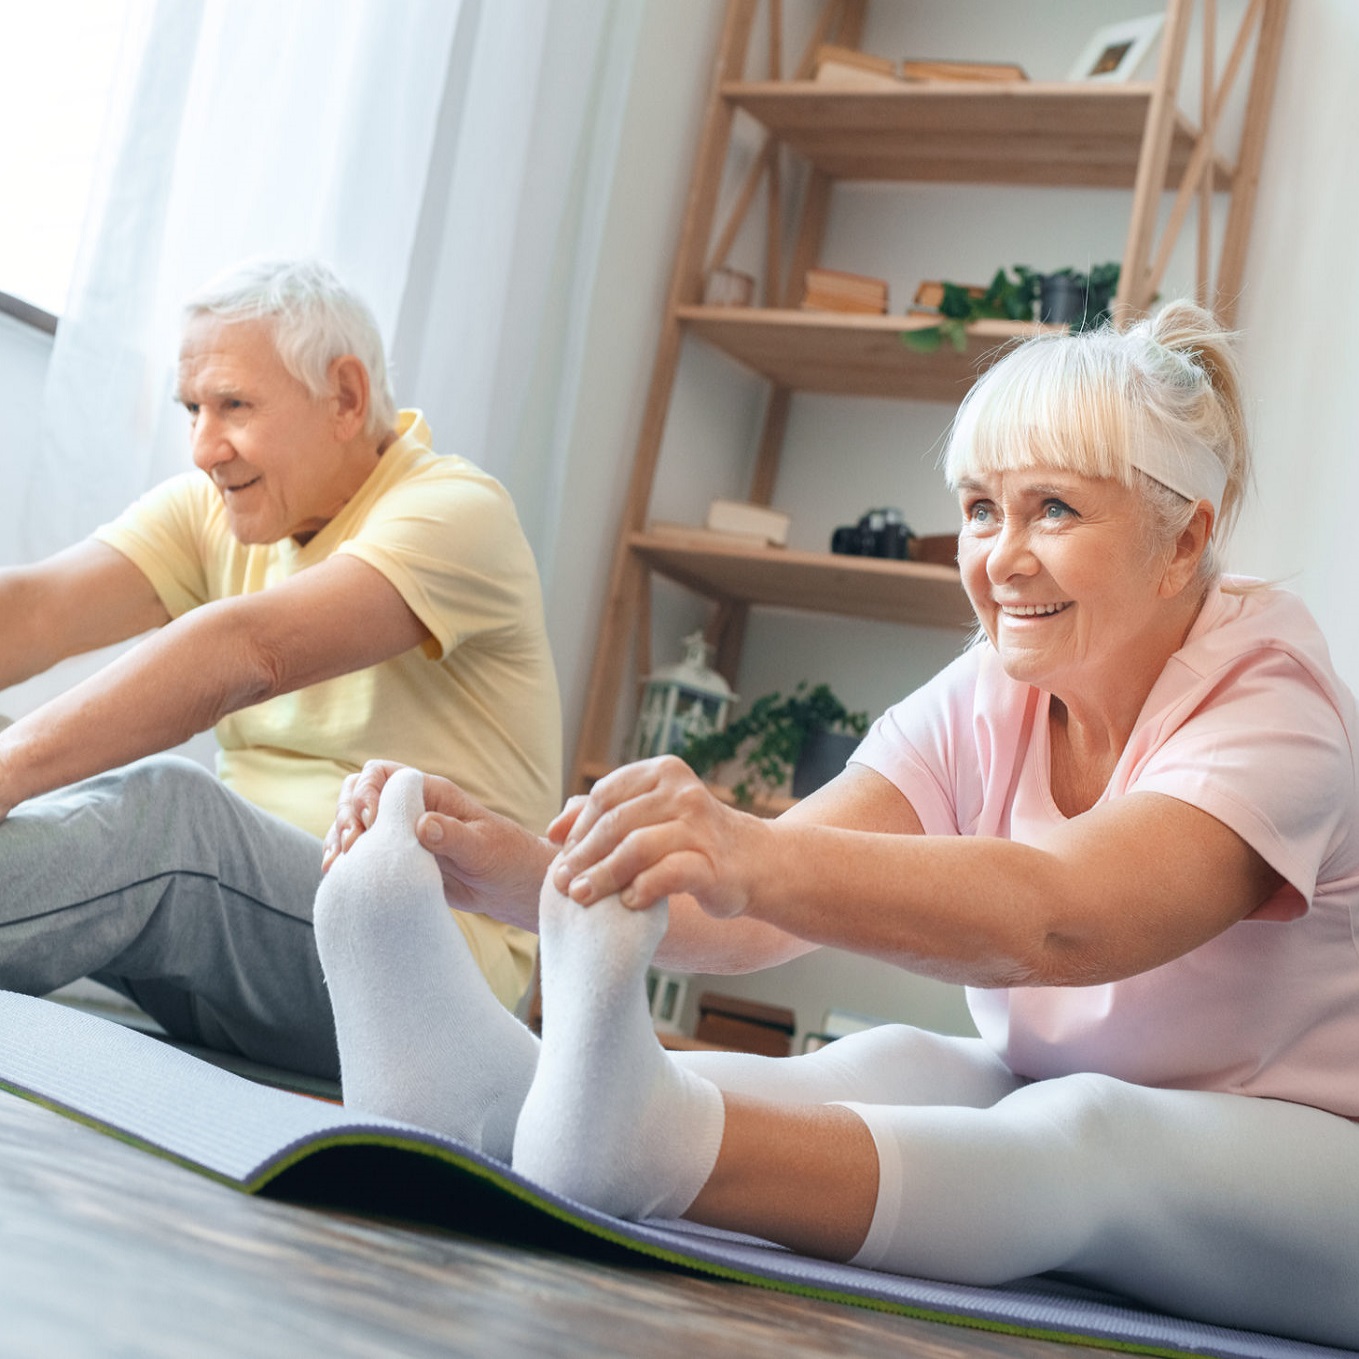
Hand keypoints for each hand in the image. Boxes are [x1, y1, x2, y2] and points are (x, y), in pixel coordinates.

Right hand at [324, 761, 554, 928]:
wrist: (514, 888)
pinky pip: (364, 854)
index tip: (371, 823)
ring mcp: (401, 835)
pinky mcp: (399, 860)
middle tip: (352, 847)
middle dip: (346, 816)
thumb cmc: (507, 858)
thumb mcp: (483, 847)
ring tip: (337, 864)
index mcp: (430, 793)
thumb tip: (421, 825)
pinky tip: (338, 874)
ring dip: (340, 839)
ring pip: (355, 825)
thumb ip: (452, 835)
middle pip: (358, 796)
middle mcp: (411, 809)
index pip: (381, 774)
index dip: (367, 793)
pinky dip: (347, 861)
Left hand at [547, 755, 766, 917]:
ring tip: (582, 896)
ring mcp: (700, 825)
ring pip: (636, 847)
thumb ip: (604, 815)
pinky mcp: (712, 862)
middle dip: (582, 855)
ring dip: (602, 875)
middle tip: (561, 883)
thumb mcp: (651, 815)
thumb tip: (554, 830)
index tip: (560, 857)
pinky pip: (666, 874)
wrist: (755, 861)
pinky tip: (627, 902)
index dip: (578, 828)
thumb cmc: (692, 840)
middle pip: (616, 822)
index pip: (605, 795)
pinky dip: (640, 889)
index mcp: (663, 771)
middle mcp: (683, 791)